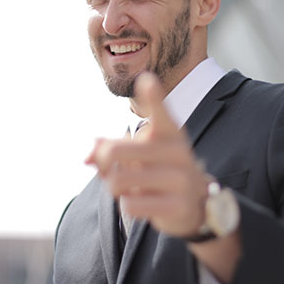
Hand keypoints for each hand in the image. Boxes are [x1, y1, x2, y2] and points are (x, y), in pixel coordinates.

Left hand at [85, 72, 209, 236]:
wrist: (196, 203)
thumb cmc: (159, 170)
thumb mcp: (140, 153)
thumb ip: (110, 149)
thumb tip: (87, 157)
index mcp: (169, 132)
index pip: (160, 112)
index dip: (152, 96)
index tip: (146, 79)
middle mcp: (177, 151)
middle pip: (114, 151)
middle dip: (102, 163)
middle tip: (107, 168)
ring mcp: (180, 179)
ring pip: (118, 181)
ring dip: (115, 188)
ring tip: (130, 187)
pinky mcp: (178, 205)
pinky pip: (130, 205)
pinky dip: (128, 205)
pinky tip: (145, 202)